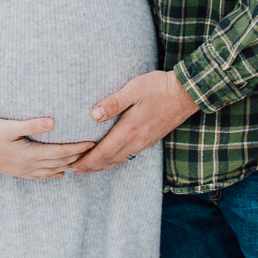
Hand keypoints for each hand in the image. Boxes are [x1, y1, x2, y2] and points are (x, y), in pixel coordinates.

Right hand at [0, 117, 94, 178]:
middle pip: (59, 163)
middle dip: (77, 157)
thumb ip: (32, 125)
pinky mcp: (18, 172)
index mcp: (30, 154)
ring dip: (67, 166)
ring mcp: (23, 171)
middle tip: (92, 151)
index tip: (91, 143)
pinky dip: (53, 175)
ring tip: (80, 160)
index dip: (77, 148)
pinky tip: (59, 173)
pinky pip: (40, 176)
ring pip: (52, 171)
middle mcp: (29, 166)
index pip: (60, 153)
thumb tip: (53, 122)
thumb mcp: (10, 126)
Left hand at [69, 71, 198, 174]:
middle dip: (90, 167)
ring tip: (88, 168)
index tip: (72, 165)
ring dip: (102, 166)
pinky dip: (115, 161)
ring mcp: (145, 143)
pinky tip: (111, 159)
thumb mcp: (133, 89)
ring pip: (119, 160)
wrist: (186, 93)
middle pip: (109, 161)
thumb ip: (113, 102)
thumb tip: (93, 115)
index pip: (103, 153)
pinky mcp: (150, 140)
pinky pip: (128, 156)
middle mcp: (137, 141)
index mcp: (130, 130)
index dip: (87, 161)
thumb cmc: (158, 87)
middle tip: (73, 170)